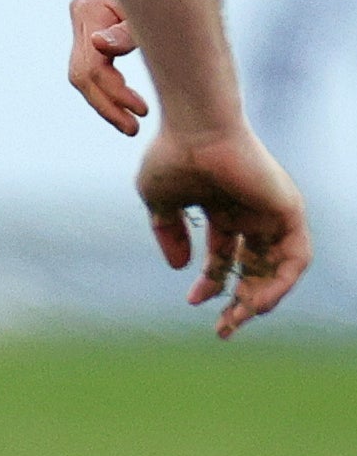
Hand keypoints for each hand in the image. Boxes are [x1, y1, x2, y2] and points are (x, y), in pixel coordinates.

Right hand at [67, 0, 145, 134]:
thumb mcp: (162, 15)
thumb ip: (130, 33)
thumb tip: (100, 46)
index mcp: (89, 8)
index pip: (89, 65)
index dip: (113, 94)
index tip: (143, 112)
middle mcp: (80, 13)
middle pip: (81, 72)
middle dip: (106, 104)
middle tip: (132, 128)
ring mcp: (85, 20)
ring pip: (84, 72)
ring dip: (106, 100)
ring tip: (131, 123)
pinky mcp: (96, 27)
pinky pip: (94, 65)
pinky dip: (109, 87)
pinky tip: (128, 103)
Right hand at [142, 115, 310, 337]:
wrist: (195, 127)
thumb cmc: (173, 155)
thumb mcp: (159, 202)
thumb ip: (168, 233)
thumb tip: (178, 268)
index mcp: (224, 211)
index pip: (224, 258)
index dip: (211, 284)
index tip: (194, 302)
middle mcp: (252, 214)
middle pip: (254, 268)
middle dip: (240, 300)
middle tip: (225, 328)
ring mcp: (273, 212)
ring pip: (279, 268)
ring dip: (263, 298)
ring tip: (241, 318)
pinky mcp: (288, 210)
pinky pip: (295, 257)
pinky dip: (280, 282)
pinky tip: (258, 300)